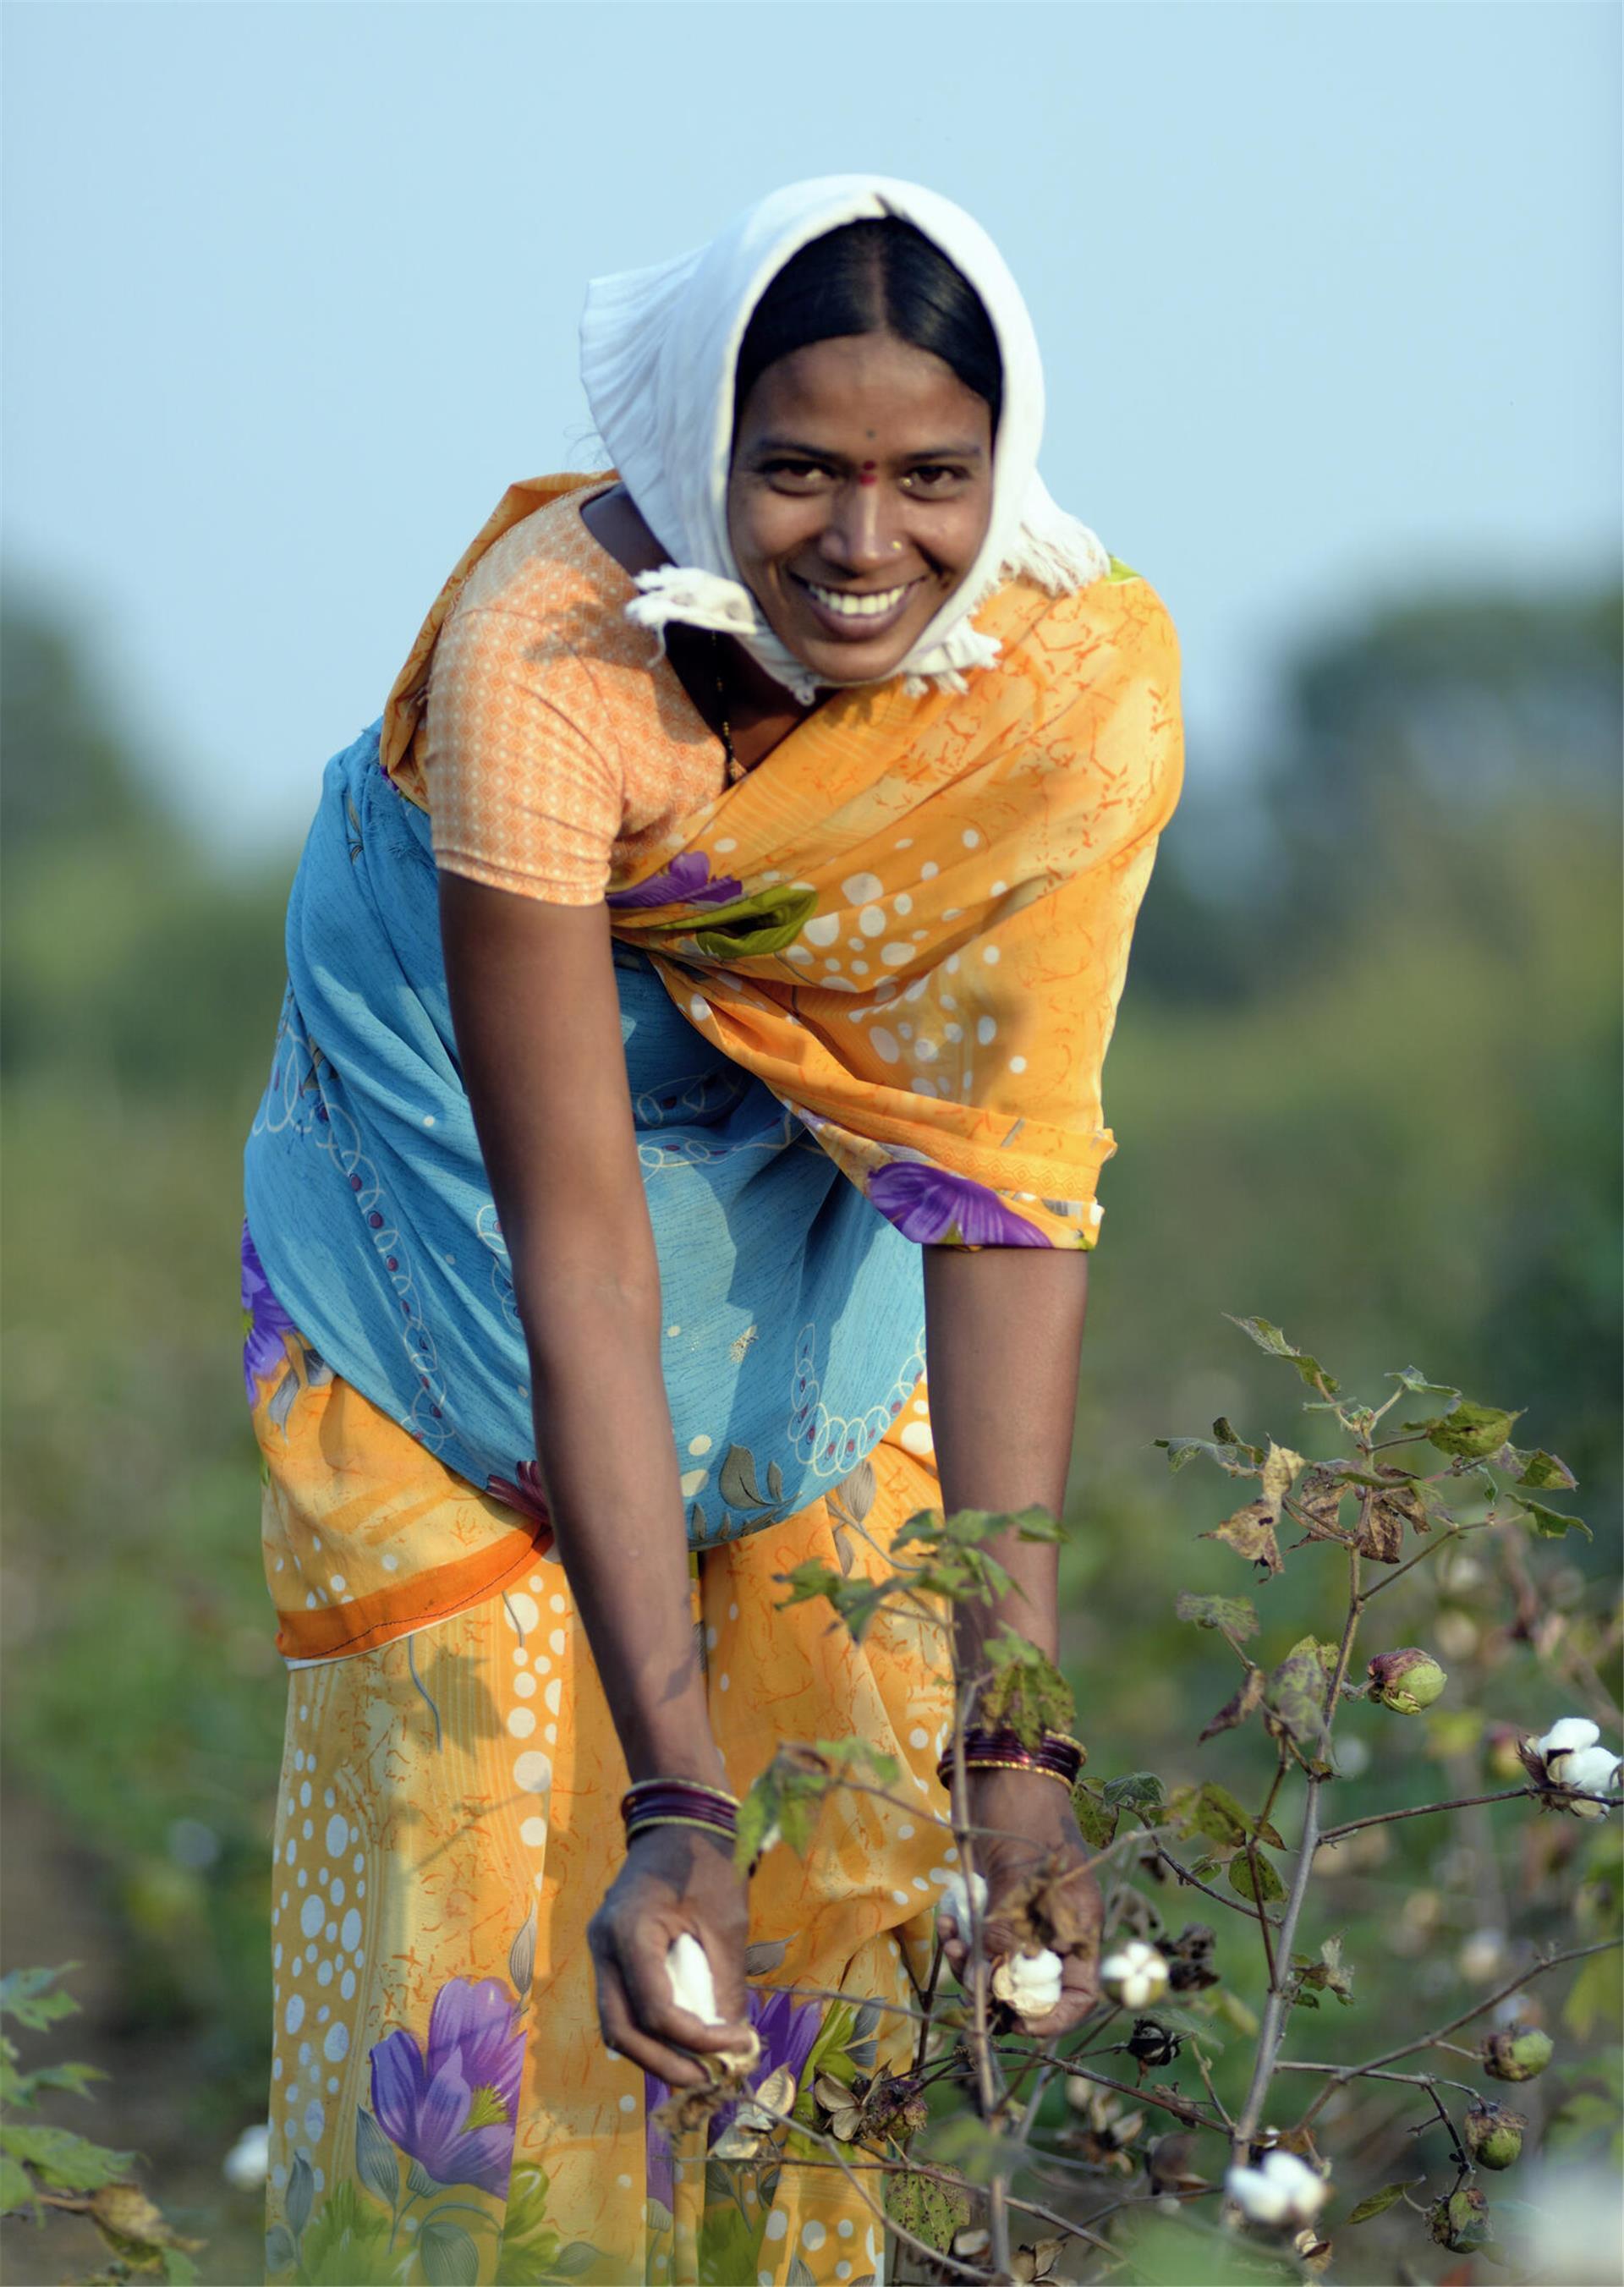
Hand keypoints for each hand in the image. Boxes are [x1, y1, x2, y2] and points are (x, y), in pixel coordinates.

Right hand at [587, 1824, 751, 2085]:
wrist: (679, 1820)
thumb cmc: (706, 1863)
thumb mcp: (726, 1922)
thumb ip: (724, 1984)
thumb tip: (733, 2043)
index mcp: (629, 1932)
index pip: (655, 2010)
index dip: (695, 2039)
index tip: (736, 2045)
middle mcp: (603, 1945)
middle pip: (621, 2030)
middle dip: (664, 2063)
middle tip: (707, 2080)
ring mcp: (601, 1949)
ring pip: (615, 2023)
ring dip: (654, 2053)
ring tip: (697, 2069)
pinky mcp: (610, 1952)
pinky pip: (621, 2003)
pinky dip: (648, 2029)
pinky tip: (682, 2041)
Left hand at [937, 1768, 1102, 2037]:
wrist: (998, 1767)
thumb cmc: (1022, 1811)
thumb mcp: (1018, 1874)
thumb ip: (1008, 1930)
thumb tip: (993, 1984)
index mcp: (1079, 1923)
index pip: (1079, 1993)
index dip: (1052, 2017)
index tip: (1015, 2022)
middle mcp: (1053, 1926)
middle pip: (1033, 1986)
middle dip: (998, 1991)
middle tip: (968, 1982)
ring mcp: (1022, 1915)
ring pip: (1000, 1968)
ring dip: (973, 1966)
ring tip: (954, 1944)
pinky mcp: (994, 1903)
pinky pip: (980, 1943)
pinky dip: (964, 1944)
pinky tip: (950, 1927)